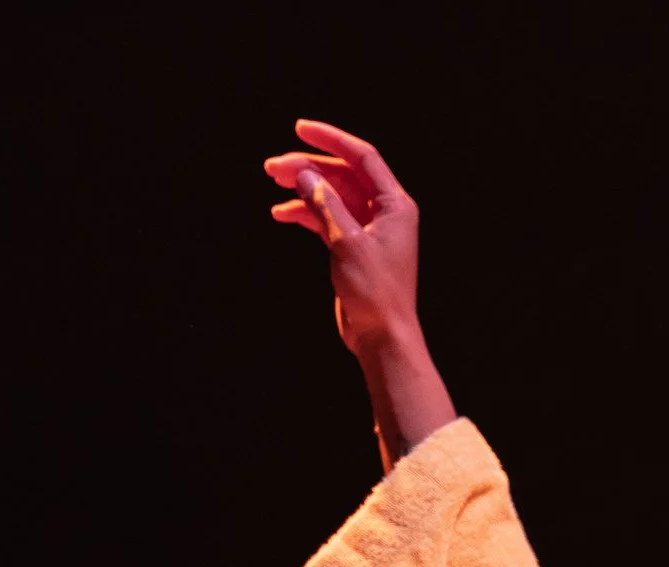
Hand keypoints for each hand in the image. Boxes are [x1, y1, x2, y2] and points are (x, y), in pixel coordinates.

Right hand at [263, 120, 421, 355]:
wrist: (382, 336)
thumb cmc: (376, 293)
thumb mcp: (347, 242)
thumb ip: (326, 205)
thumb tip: (305, 174)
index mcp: (395, 206)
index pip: (363, 158)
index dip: (331, 140)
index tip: (300, 129)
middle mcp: (384, 214)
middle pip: (343, 176)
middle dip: (309, 167)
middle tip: (273, 167)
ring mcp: (368, 231)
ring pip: (332, 197)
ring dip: (304, 189)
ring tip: (273, 182)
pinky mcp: (353, 248)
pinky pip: (327, 219)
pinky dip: (306, 213)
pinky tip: (282, 213)